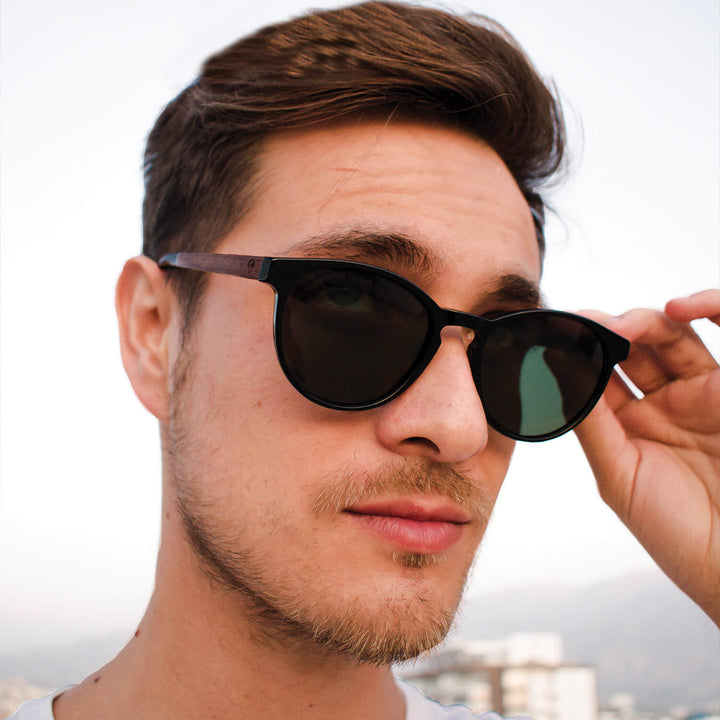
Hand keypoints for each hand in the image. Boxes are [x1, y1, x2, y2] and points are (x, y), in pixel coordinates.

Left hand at [575, 290, 719, 624]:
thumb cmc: (675, 530)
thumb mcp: (619, 473)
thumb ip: (590, 421)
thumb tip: (554, 370)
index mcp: (628, 424)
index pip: (596, 374)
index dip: (575, 352)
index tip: (550, 334)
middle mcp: (663, 403)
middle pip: (632, 347)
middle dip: (604, 330)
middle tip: (581, 323)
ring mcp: (700, 394)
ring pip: (670, 336)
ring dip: (643, 321)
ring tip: (617, 327)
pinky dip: (709, 309)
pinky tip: (680, 309)